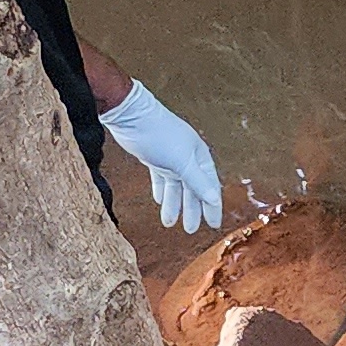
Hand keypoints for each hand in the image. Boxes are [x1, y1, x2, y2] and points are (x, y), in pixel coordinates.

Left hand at [98, 80, 226, 231]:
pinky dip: (161, 190)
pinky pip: (161, 179)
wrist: (131, 115)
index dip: (212, 206)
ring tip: (169, 222)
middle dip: (191, 209)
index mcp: (200, 157)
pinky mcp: (154, 157)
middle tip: (190, 229)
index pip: (210, 186)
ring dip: (173, 204)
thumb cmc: (160, 134)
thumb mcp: (182, 162)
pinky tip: (159, 200)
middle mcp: (188, 158)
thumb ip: (198, 181)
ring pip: (175, 186)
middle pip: (193, 189)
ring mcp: (171, 158)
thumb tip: (215, 198)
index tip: (213, 224)